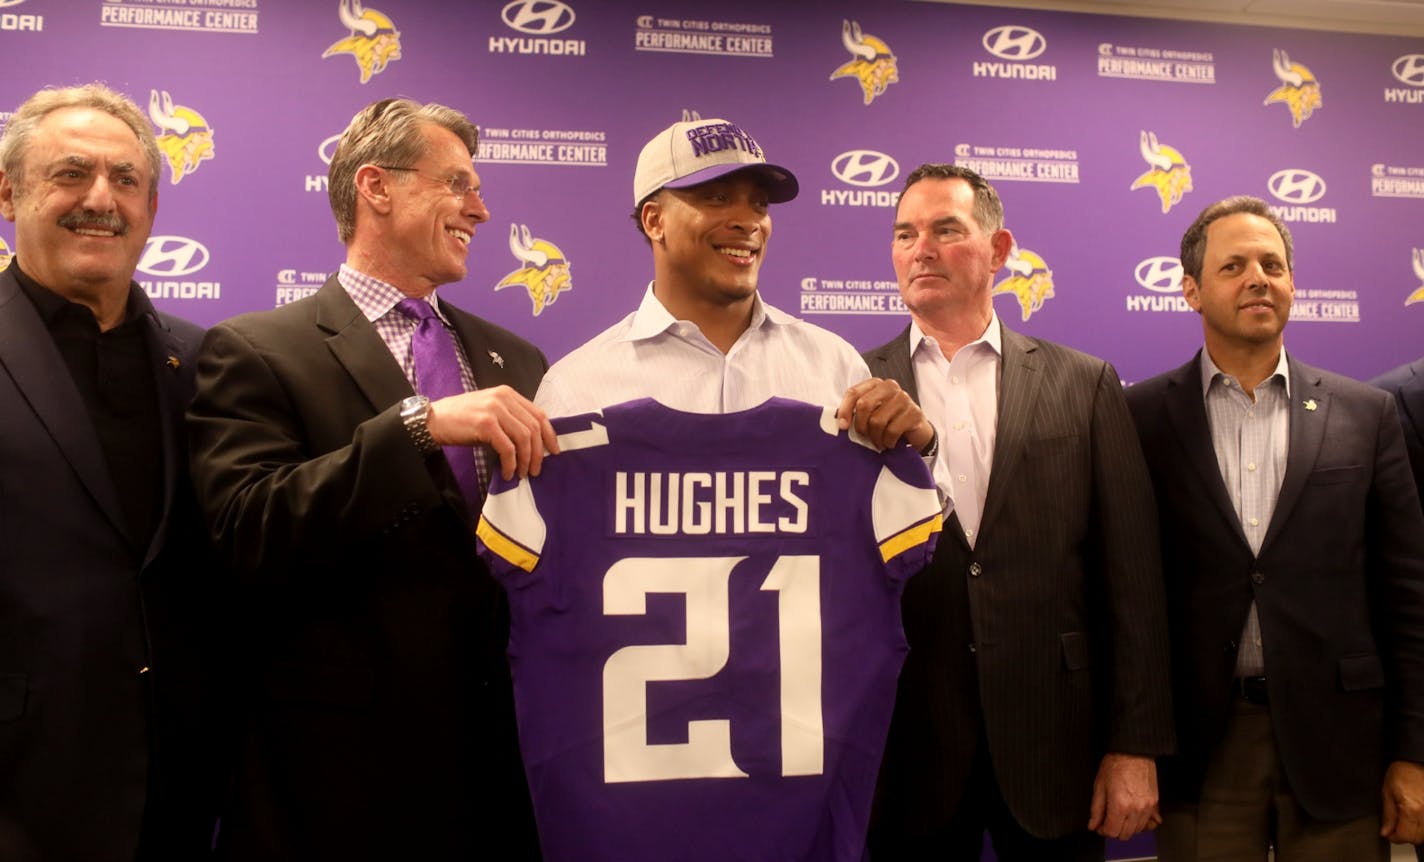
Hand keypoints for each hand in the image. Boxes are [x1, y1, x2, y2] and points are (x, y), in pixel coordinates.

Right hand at [426, 386, 558, 479]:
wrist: (433, 420)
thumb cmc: (461, 419)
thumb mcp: (490, 412)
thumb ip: (510, 419)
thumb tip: (532, 443)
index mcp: (508, 394)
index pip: (539, 414)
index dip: (549, 435)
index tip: (553, 452)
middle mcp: (503, 398)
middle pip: (534, 428)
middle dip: (538, 453)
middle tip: (535, 470)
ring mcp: (494, 410)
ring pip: (523, 438)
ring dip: (525, 460)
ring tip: (522, 474)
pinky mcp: (485, 424)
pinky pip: (507, 448)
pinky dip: (511, 463)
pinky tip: (508, 473)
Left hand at [836, 378, 934, 451]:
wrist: (915, 431)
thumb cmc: (888, 421)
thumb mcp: (871, 413)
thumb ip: (856, 412)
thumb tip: (840, 423)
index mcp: (875, 384)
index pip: (854, 393)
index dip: (845, 410)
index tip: (842, 426)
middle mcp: (890, 387)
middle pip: (864, 405)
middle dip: (861, 426)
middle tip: (864, 436)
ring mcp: (904, 398)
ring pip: (877, 421)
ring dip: (875, 437)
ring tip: (878, 442)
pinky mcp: (914, 412)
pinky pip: (892, 431)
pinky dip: (887, 441)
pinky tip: (889, 443)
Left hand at [1088, 753, 1159, 839]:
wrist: (1133, 752)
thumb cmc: (1115, 764)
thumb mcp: (1099, 785)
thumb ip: (1096, 809)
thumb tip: (1093, 825)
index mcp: (1120, 806)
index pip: (1112, 832)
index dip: (1103, 831)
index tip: (1100, 826)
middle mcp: (1136, 809)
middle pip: (1125, 834)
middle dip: (1114, 831)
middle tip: (1108, 821)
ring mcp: (1148, 807)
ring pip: (1138, 830)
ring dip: (1127, 828)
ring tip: (1119, 817)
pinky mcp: (1155, 803)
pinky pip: (1150, 822)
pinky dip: (1141, 823)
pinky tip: (1133, 816)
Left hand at [1381, 760, 1423, 843]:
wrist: (1420, 758)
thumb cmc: (1405, 771)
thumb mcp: (1388, 790)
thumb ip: (1388, 814)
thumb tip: (1385, 832)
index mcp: (1412, 809)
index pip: (1405, 836)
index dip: (1394, 837)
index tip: (1388, 833)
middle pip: (1417, 838)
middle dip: (1405, 835)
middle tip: (1397, 826)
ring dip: (1415, 831)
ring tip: (1407, 818)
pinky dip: (1423, 825)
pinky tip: (1416, 816)